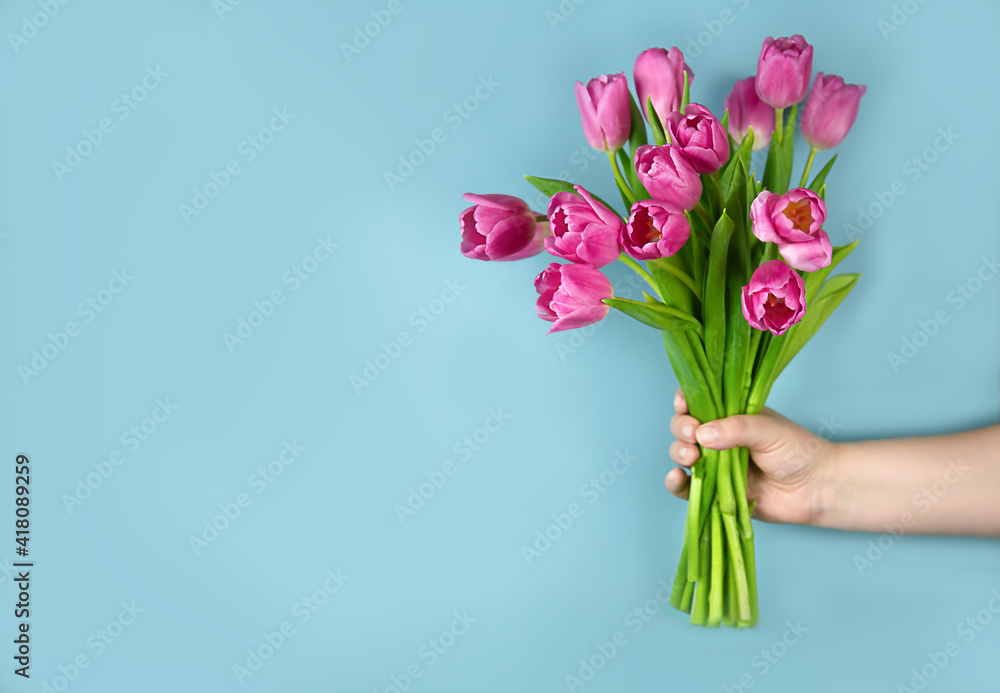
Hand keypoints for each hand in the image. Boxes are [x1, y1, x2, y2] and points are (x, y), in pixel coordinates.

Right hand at [664, 388, 836, 525]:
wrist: (817, 489)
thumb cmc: (799, 451)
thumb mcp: (768, 430)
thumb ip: (736, 428)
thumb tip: (702, 434)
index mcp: (730, 415)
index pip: (698, 401)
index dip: (685, 400)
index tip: (684, 404)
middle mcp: (718, 438)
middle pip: (684, 427)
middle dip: (681, 428)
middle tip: (693, 435)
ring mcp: (715, 465)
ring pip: (681, 454)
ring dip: (679, 453)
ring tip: (692, 457)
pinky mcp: (715, 491)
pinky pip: (687, 488)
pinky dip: (676, 483)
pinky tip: (676, 477)